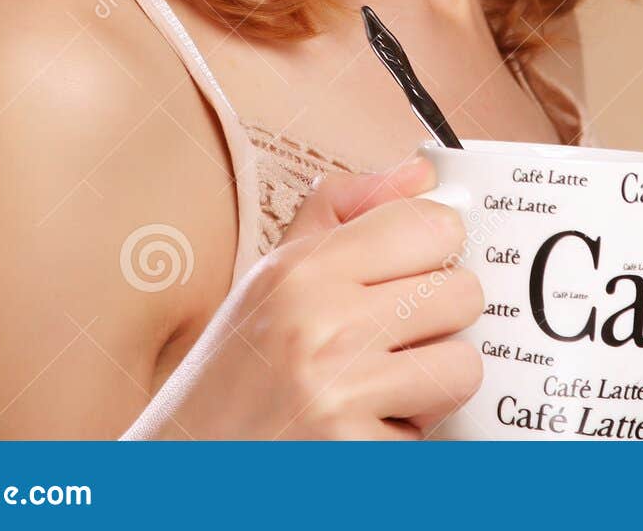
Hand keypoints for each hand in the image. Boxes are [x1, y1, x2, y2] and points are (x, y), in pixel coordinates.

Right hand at [124, 156, 482, 438]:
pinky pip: (430, 436)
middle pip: (461, 294)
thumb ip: (344, 212)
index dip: (438, 248)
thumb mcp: (271, 277)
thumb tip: (421, 174)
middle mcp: (319, 324)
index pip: (430, 224)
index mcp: (301, 269)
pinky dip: (402, 441)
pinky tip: (357, 433)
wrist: (181, 467)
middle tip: (393, 340)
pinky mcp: (355, 457)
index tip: (419, 267)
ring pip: (461, 368)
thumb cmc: (232, 377)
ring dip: (429, 386)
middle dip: (439, 323)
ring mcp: (338, 394)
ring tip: (379, 389)